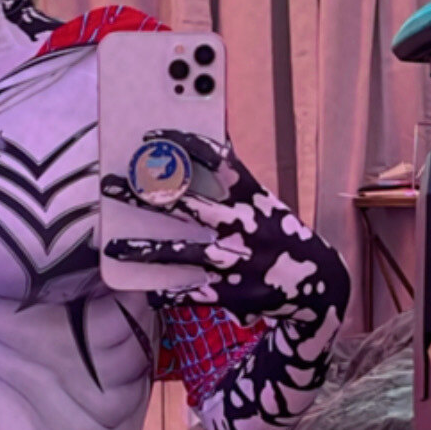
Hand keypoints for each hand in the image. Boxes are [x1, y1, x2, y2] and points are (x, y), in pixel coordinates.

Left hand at [102, 129, 347, 330]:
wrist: (320, 286)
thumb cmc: (281, 236)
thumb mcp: (266, 204)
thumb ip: (233, 184)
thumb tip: (203, 143)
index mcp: (254, 198)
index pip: (218, 160)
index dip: (184, 144)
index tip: (151, 136)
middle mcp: (244, 226)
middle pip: (188, 204)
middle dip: (146, 193)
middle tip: (111, 183)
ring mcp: (238, 261)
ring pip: (182, 252)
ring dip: (144, 248)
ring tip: (113, 245)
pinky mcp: (235, 294)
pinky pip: (193, 292)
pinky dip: (169, 291)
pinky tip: (149, 288)